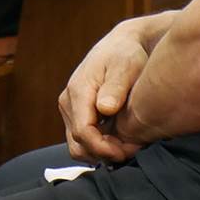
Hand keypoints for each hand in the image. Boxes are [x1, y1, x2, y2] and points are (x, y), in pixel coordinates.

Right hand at [59, 20, 153, 162]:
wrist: (122, 45)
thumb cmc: (126, 55)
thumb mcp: (126, 67)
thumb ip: (115, 88)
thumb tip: (105, 108)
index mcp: (78, 91)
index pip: (82, 132)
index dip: (103, 148)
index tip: (126, 151)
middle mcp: (68, 101)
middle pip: (77, 143)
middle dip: (103, 154)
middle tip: (130, 151)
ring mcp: (70, 108)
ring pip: (78, 145)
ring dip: (100, 152)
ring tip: (127, 147)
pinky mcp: (76, 113)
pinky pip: (82, 138)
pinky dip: (99, 146)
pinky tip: (120, 141)